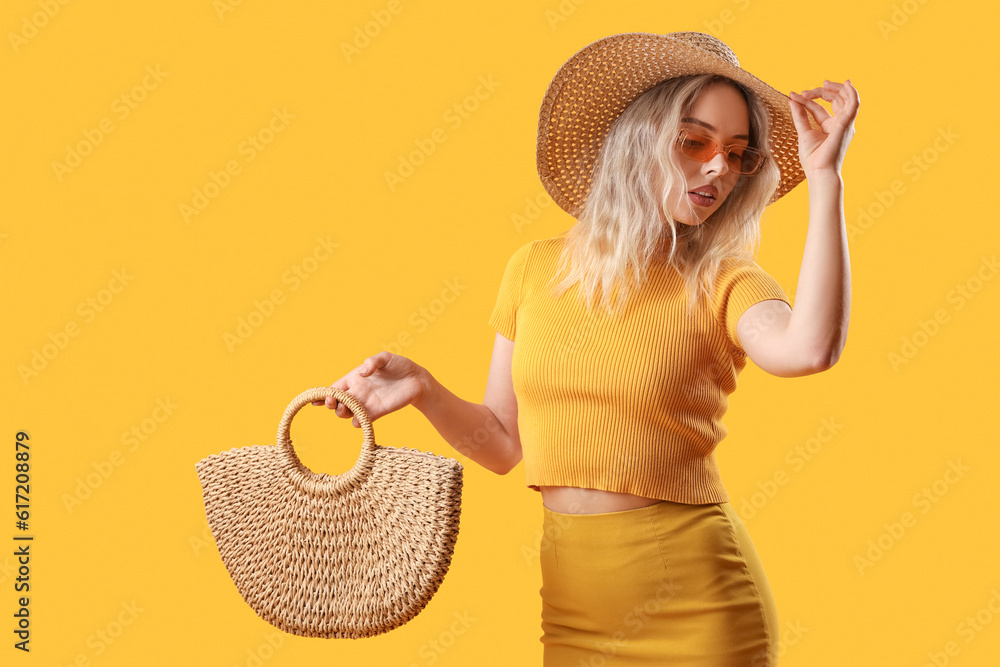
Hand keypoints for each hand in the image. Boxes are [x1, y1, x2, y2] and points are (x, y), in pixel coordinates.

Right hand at [310, 351, 425, 427]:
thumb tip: (361, 372)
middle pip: (336, 403)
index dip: (323, 393)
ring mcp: (366, 404)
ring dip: (342, 413)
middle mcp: (357, 392)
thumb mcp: (385, 358)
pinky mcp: (376, 413)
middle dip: (331, 404)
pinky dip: (357, 422)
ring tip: (347, 408)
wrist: (417, 379)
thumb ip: (372, 362)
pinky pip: (361, 422)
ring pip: (346, 414)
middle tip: (334, 402)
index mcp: (354, 378)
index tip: (317, 399)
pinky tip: (360, 419)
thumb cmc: (399, 365)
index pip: (334, 388)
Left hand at [788, 80, 859, 176]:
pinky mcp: (847, 124)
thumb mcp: (803, 132)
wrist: (819, 172)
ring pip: (846, 99)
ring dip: (835, 89)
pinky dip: (852, 92)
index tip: (794, 95)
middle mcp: (840, 123)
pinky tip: (846, 84)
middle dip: (822, 92)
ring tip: (824, 83)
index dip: (808, 100)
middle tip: (806, 91)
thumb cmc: (813, 159)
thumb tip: (792, 98)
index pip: (820, 107)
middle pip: (835, 100)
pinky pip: (854, 104)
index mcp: (829, 126)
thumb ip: (799, 115)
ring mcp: (845, 123)